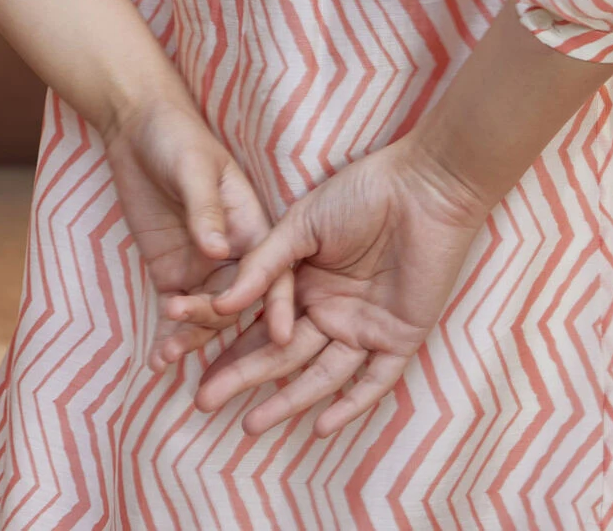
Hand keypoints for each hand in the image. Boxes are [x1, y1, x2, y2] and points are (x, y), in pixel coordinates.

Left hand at [101, 95, 294, 369]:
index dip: (280, 302)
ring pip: (209, 316)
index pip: (274, 270)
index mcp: (253, 225)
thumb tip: (216, 251)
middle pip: (239, 301)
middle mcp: (235, 254)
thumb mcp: (193, 168)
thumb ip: (204, 209)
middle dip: (216, 320)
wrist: (136, 129)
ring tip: (167, 354)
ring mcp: (203, 267)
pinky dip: (169, 338)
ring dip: (191, 337)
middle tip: (183, 317)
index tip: (281, 336)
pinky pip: (177, 314)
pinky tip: (158, 362)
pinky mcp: (173, 274)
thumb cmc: (176, 138)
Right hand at [168, 137, 488, 436]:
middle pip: (281, 353)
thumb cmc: (362, 193)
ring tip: (250, 424)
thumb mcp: (302, 224)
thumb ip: (265, 266)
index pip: (260, 321)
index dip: (226, 343)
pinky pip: (373, 381)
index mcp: (305, 281)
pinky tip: (319, 425)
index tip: (188, 359)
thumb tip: (222, 305)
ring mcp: (364, 327)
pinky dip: (349, 404)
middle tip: (204, 401)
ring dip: (287, 400)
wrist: (423, 187)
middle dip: (243, 377)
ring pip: (320, 374)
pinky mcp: (399, 337)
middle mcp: (330, 309)